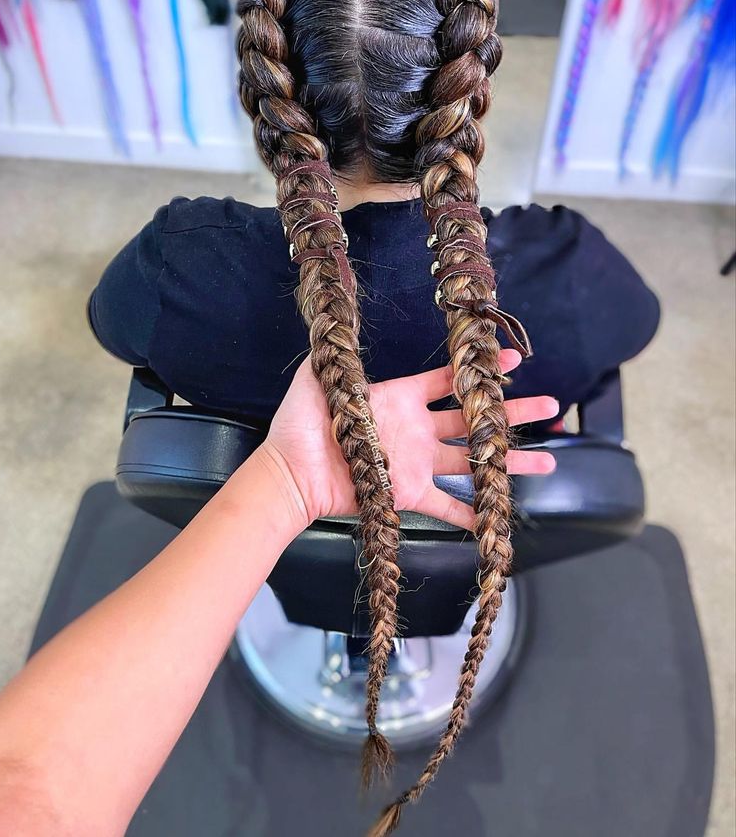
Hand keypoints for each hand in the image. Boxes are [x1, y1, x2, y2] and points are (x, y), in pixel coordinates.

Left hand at [259, 351, 557, 531]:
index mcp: (400, 397)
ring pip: (471, 460)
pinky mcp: (408, 493)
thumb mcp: (319, 380)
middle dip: (513, 413)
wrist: (293, 473)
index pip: (449, 379)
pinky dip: (470, 514)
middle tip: (549, 407)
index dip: (481, 370)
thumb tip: (343, 324)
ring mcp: (415, 462)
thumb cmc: (302, 425)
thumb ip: (338, 355)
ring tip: (546, 463)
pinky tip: (496, 519)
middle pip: (473, 418)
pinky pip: (445, 505)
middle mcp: (416, 428)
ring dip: (508, 463)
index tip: (513, 360)